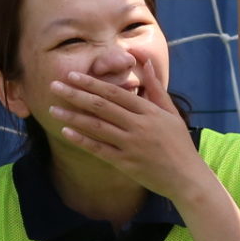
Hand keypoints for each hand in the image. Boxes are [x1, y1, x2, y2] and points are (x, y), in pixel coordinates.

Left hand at [50, 58, 210, 201]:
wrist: (187, 178)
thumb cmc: (179, 144)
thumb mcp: (171, 112)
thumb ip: (155, 87)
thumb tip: (146, 63)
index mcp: (149, 111)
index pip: (115, 92)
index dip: (92, 83)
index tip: (73, 75)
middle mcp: (138, 126)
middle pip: (101, 106)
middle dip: (76, 94)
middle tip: (54, 85)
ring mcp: (131, 145)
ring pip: (96, 126)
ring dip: (73, 116)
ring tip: (52, 108)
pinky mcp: (126, 163)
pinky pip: (99, 149)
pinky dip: (81, 140)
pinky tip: (66, 131)